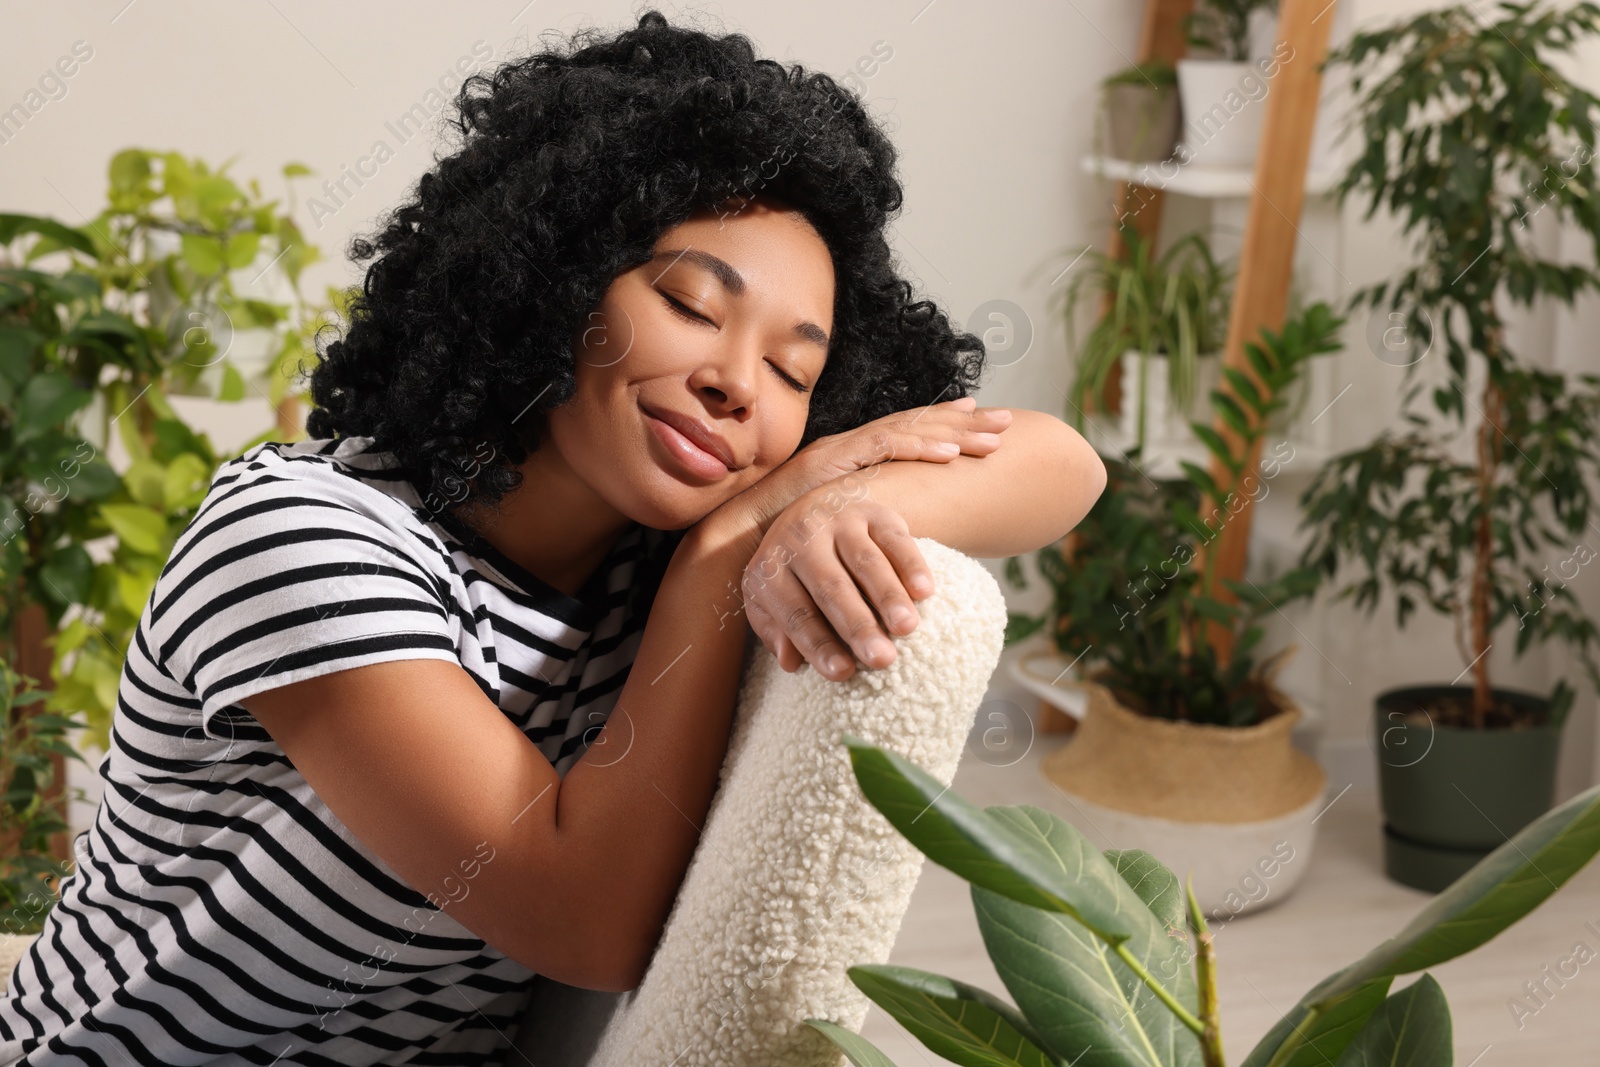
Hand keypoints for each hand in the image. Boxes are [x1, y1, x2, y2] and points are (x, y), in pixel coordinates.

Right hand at [696, 395, 1011, 551]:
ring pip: (905, 431)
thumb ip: (868, 533)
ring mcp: (839, 451)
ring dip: (951, 431)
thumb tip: (901, 553)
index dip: (947, 429)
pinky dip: (917, 446)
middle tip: (1007, 421)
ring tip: (990, 436)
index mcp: (853, 461)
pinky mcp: (828, 462)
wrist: (733, 543)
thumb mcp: (840, 535)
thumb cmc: (787, 546)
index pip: (908, 437)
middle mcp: (849, 448)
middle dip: (964, 422)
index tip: (984, 429)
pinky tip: (948, 450)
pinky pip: (881, 448)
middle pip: (915, 426)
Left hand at [740, 487, 931, 682]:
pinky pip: (895, 539)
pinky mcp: (875, 512)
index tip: (842, 673)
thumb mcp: (771, 597)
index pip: (795, 611)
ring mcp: (840, 521)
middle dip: (858, 625)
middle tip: (881, 659)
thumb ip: (775, 629)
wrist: (818, 505)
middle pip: (831, 587)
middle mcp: (802, 538)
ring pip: (866, 562)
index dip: (817, 643)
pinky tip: (925, 592)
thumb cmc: (796, 570)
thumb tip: (789, 661)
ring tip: (907, 628)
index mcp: (771, 566)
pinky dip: (912, 565)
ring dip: (888, 596)